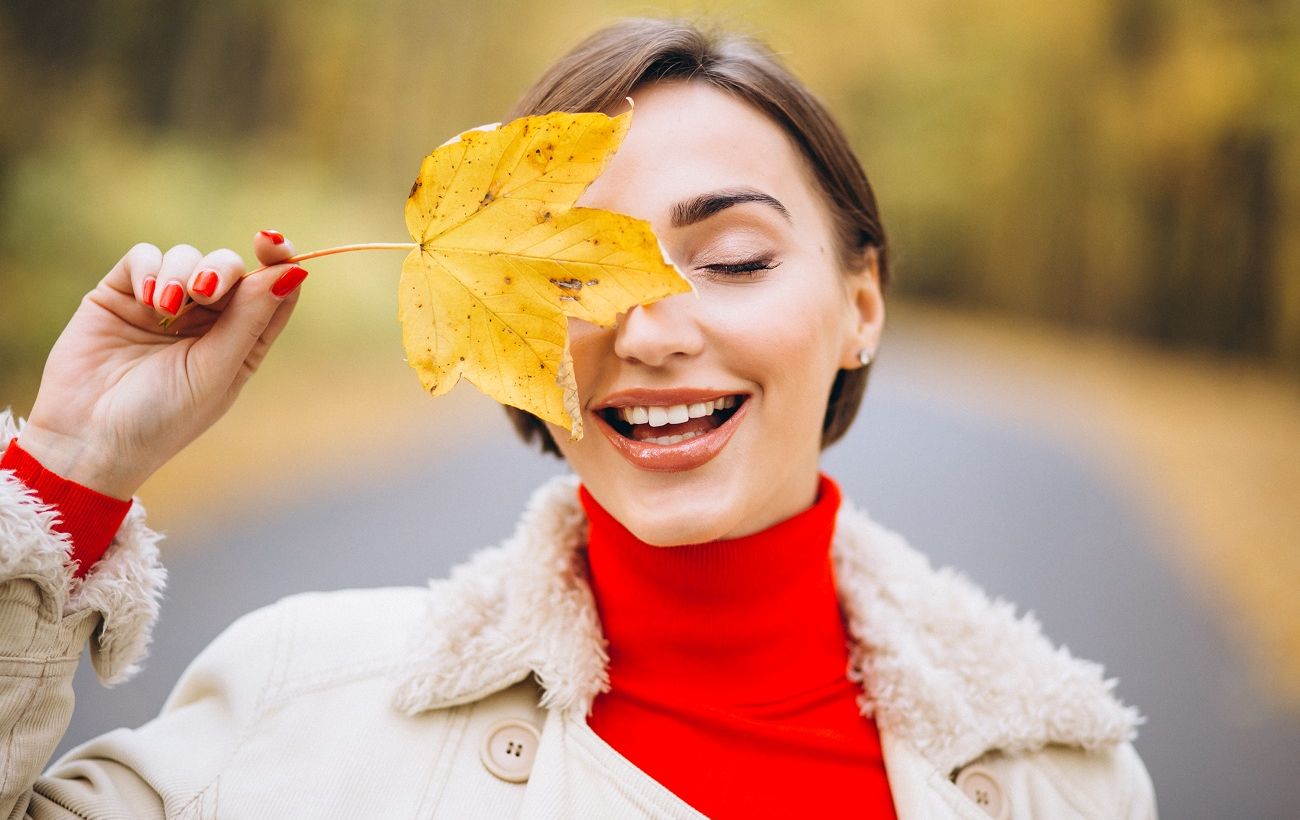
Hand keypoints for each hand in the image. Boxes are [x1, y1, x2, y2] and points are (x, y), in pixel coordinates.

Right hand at [18, 231, 308, 498]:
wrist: (87, 438)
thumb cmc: (162, 417)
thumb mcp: (215, 370)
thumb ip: (250, 318)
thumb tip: (292, 272)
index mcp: (241, 342)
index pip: (271, 289)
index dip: (279, 260)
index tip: (273, 244)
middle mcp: (206, 320)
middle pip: (230, 267)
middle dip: (221, 269)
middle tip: (205, 292)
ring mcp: (163, 304)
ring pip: (188, 255)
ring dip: (182, 273)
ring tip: (166, 308)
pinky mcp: (121, 294)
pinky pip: (144, 257)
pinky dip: (150, 269)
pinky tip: (147, 298)